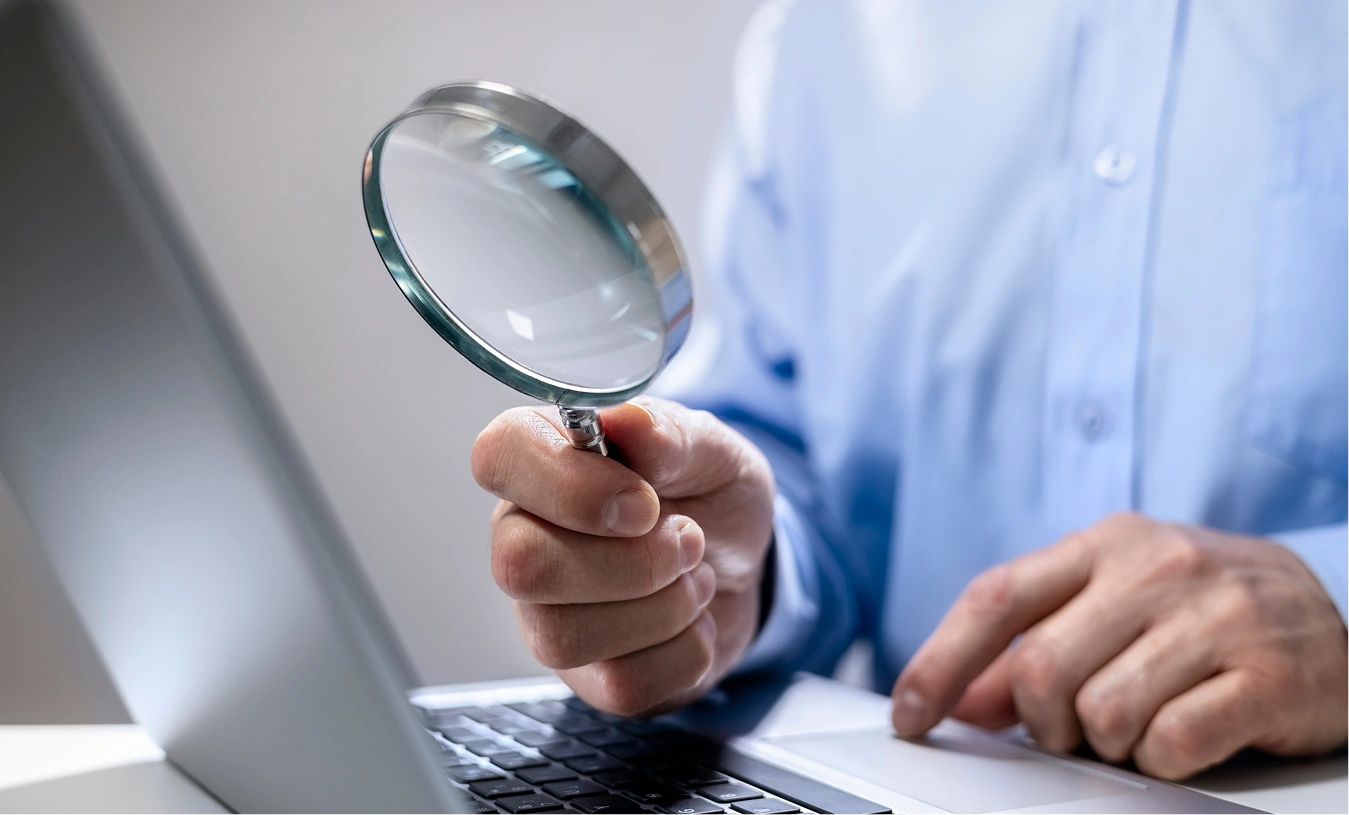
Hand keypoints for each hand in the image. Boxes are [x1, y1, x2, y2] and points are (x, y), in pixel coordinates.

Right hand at [472, 397, 774, 715]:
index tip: (643, 502)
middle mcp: (523, 536)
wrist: (746, 566)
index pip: (498, 457)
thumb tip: (628, 420)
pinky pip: (619, 685)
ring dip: (663, 609)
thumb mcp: (711, 448)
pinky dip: (683, 652)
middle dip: (632, 562)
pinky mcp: (584, 675)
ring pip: (563, 637)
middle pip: (520, 565)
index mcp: (541, 461)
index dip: (570, 485)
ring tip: (696, 576)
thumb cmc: (708, 493)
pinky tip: (692, 621)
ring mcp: (544, 614)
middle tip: (688, 539)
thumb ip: (671, 433)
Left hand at [890, 512, 1348, 778]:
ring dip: (1107, 742)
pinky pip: (1172, 743)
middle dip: (1042, 720)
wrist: (1329, 609)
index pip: (996, 597)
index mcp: (1103, 544)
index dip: (940, 661)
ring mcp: (1216, 616)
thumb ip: (1031, 643)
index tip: (910, 713)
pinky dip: (1162, 759)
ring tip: (1139, 723)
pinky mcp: (1269, 673)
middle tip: (1074, 726)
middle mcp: (1157, 567)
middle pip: (1041, 668)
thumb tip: (957, 700)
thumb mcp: (1110, 605)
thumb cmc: (1199, 609)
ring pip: (1102, 712)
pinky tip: (1185, 735)